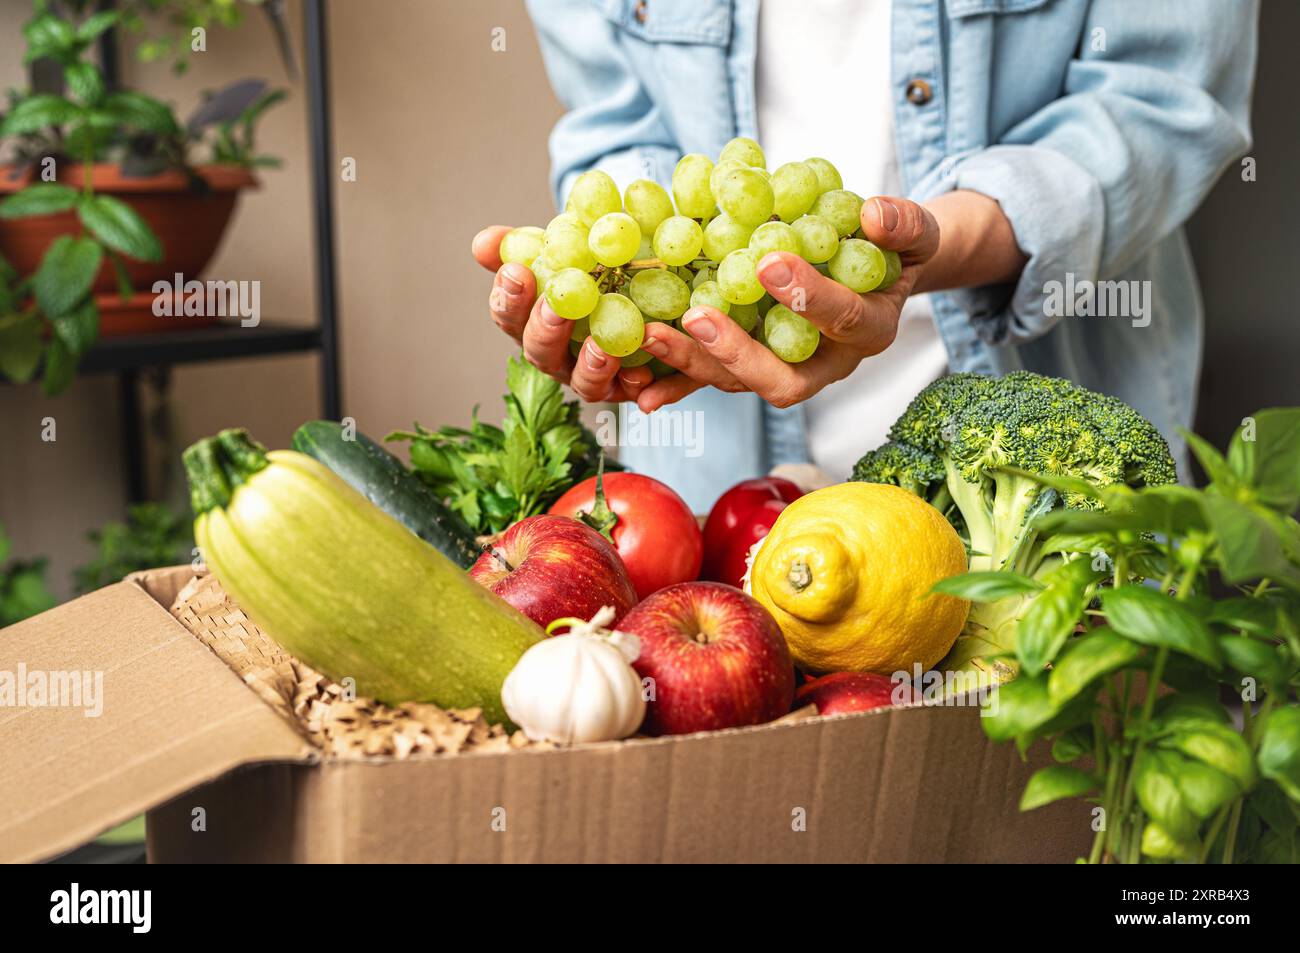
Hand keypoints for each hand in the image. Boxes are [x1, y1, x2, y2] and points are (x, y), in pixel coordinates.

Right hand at [471, 225, 653, 402]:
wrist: (638, 292)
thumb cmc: (586, 275)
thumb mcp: (559, 254)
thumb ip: (523, 247)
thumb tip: (484, 242)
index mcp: (532, 325)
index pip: (509, 316)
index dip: (508, 299)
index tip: (516, 273)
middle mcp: (557, 357)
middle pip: (540, 353)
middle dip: (545, 330)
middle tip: (555, 307)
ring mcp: (590, 377)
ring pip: (584, 383)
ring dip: (590, 368)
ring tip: (601, 348)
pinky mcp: (627, 387)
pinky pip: (629, 391)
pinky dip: (633, 384)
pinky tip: (641, 372)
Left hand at [633, 196, 940, 411]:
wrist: (876, 272)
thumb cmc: (893, 249)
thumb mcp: (913, 231)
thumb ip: (903, 224)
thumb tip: (873, 214)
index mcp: (869, 330)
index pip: (841, 319)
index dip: (809, 296)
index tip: (769, 262)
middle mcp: (825, 363)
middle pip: (781, 377)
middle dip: (737, 352)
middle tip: (696, 317)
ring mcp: (784, 368)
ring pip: (739, 382)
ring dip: (694, 364)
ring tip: (651, 334)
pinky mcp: (750, 365)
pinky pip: (713, 380)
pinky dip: (677, 384)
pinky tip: (640, 388)